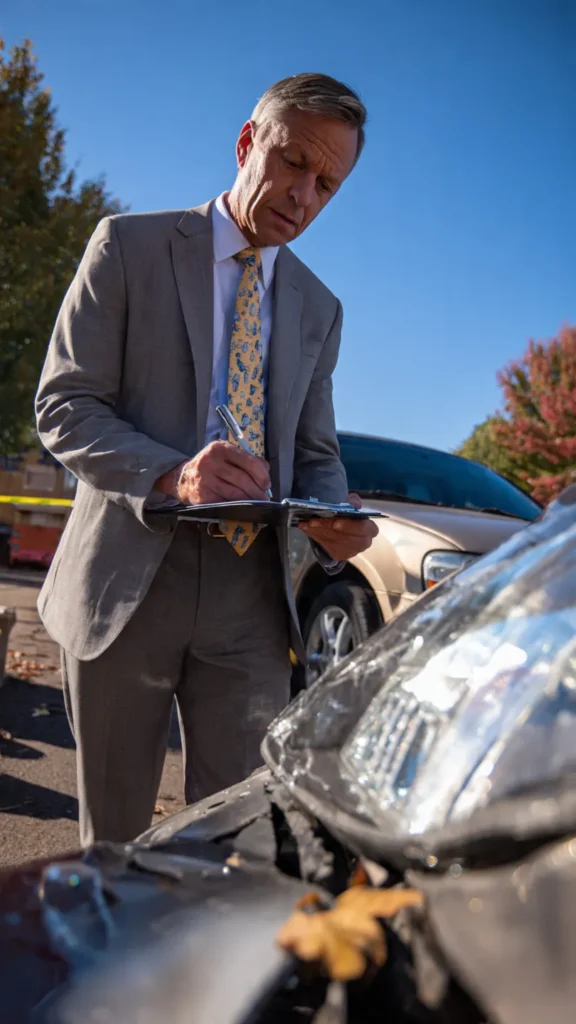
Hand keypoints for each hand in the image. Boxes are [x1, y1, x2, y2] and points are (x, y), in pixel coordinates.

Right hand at [155, 441, 271, 502]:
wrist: (185, 477)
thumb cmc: (213, 466)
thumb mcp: (227, 456)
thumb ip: (248, 460)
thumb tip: (266, 472)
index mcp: (220, 448)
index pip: (248, 461)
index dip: (261, 475)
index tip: (266, 484)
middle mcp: (211, 462)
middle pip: (242, 479)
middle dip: (257, 491)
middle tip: (265, 498)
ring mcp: (205, 479)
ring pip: (234, 493)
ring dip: (250, 501)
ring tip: (257, 504)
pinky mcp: (202, 495)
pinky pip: (225, 503)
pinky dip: (237, 507)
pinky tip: (242, 508)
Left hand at [298, 493, 377, 561]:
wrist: (344, 526)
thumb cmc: (350, 514)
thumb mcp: (352, 505)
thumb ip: (353, 502)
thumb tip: (353, 501)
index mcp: (370, 529)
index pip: (364, 529)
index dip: (350, 526)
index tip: (336, 522)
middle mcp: (363, 543)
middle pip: (345, 537)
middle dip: (327, 528)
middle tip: (312, 521)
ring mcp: (351, 551)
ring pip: (333, 541)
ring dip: (317, 531)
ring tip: (305, 523)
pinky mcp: (339, 555)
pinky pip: (325, 545)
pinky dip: (314, 536)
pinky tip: (306, 528)